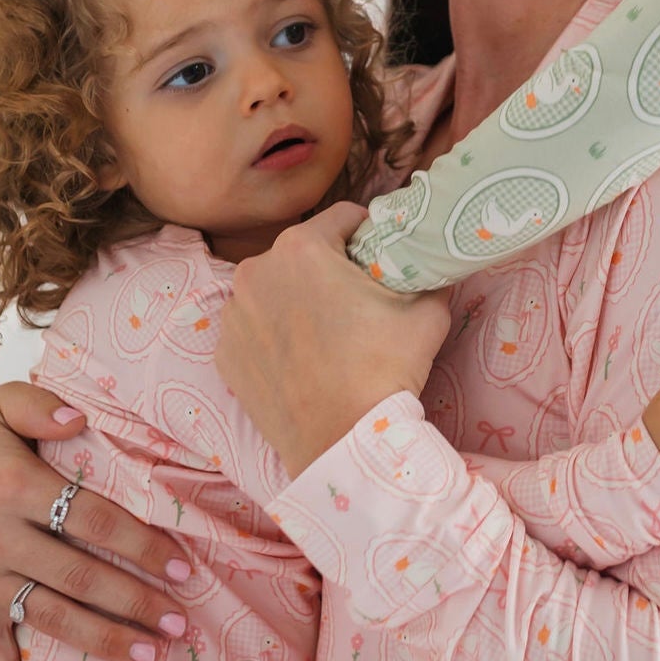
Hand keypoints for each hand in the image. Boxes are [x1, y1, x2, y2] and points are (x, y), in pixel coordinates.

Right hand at [0, 380, 188, 660]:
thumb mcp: (1, 406)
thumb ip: (40, 404)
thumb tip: (78, 420)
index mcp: (17, 489)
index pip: (92, 520)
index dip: (140, 544)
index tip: (182, 565)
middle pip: (80, 577)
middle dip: (135, 601)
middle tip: (182, 622)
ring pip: (50, 617)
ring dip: (101, 641)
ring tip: (149, 655)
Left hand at [218, 203, 453, 476]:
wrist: (343, 443)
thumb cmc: (385, 371)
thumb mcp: (428, 311)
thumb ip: (429, 273)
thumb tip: (435, 262)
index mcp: (302, 247)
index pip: (344, 217)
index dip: (370, 235)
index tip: (382, 260)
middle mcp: (256, 271)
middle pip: (304, 253)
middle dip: (330, 269)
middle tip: (359, 303)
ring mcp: (234, 315)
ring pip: (274, 289)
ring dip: (297, 300)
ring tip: (328, 337)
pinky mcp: (224, 353)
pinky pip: (254, 328)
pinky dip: (274, 336)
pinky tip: (301, 362)